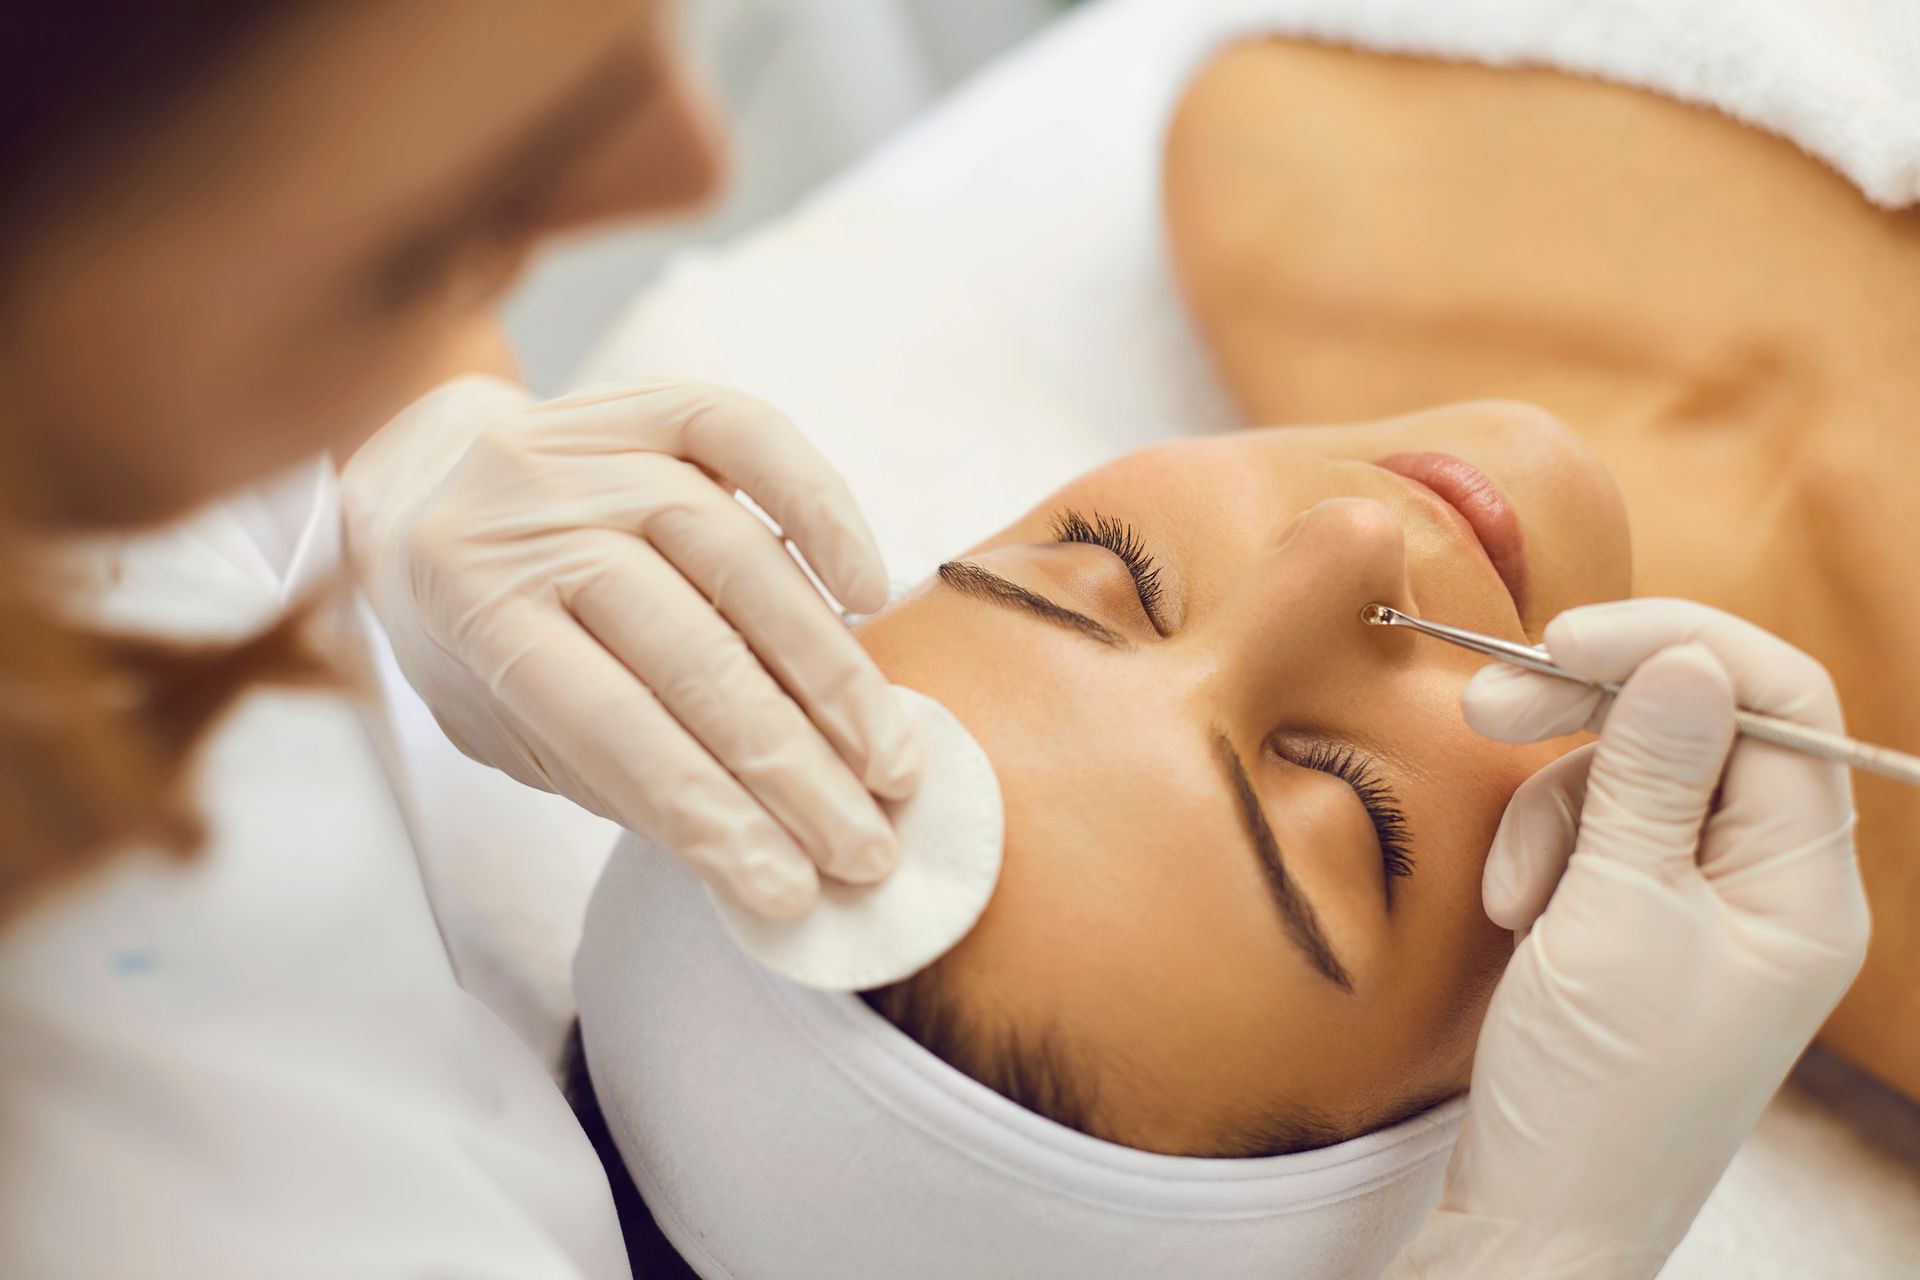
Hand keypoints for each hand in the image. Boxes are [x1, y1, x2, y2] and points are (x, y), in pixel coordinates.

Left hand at [343, 376, 922, 918]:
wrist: (424, 487)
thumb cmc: (472, 632)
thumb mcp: (504, 722)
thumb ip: (614, 767)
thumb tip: (765, 843)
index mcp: (469, 607)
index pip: (611, 728)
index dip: (708, 815)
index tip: (788, 890)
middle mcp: (524, 515)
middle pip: (689, 651)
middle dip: (792, 766)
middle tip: (866, 845)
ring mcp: (588, 447)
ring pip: (738, 557)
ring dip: (831, 675)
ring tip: (889, 762)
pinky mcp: (646, 399)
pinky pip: (751, 439)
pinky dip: (823, 513)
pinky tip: (870, 596)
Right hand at [1387, 599, 1868, 1277]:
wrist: (1540, 1218)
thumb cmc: (1595, 1096)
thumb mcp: (1615, 917)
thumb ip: (1647, 777)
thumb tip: (1682, 659)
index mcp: (1805, 884)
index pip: (1780, 702)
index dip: (1676, 647)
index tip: (1568, 639)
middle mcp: (1769, 883)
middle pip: (1698, 725)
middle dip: (1589, 709)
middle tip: (1488, 705)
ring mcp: (1702, 902)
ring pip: (1630, 774)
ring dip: (1550, 804)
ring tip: (1512, 891)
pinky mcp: (1639, 921)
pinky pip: (1595, 830)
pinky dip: (1541, 851)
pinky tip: (1513, 911)